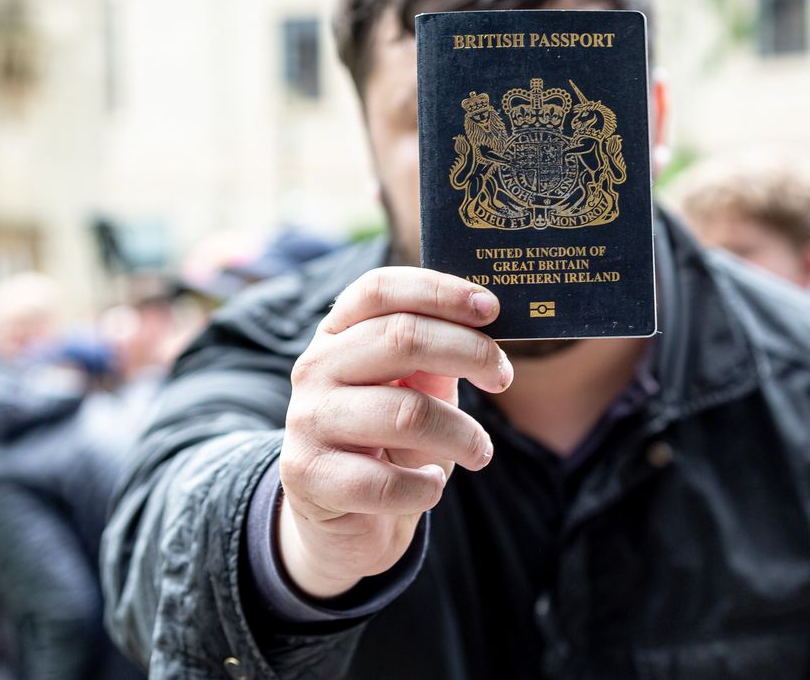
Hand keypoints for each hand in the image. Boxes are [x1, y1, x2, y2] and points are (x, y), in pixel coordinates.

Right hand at [278, 268, 511, 597]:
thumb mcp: (415, 391)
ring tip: (480, 451)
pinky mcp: (308, 476)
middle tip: (503, 377)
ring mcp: (307, 420)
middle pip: (402, 338)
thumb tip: (488, 328)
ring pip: (406, 413)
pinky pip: (387, 481)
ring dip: (463, 435)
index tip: (491, 309)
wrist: (344, 520)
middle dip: (470, 352)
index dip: (439, 290)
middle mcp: (315, 367)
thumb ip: (438, 358)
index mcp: (338, 334)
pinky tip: (429, 487)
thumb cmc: (390, 444)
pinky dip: (426, 487)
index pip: (380, 289)